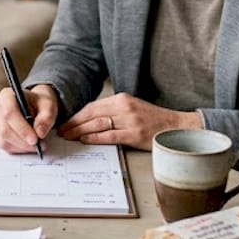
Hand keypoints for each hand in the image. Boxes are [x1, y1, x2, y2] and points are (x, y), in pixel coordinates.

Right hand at [0, 84, 58, 153]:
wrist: (34, 105)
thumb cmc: (39, 103)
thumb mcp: (48, 105)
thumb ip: (46, 117)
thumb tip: (40, 133)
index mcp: (7, 95)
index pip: (9, 112)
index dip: (21, 128)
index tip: (35, 139)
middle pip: (5, 129)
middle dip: (23, 141)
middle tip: (39, 145)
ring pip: (3, 140)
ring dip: (21, 147)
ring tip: (35, 145)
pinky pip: (3, 146)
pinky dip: (17, 149)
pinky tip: (27, 145)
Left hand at [56, 92, 202, 149]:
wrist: (176, 128)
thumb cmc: (152, 120)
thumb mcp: (131, 109)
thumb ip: (113, 112)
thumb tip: (89, 121)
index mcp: (122, 99)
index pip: (93, 106)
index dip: (77, 115)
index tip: (65, 122)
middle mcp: (124, 107)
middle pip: (92, 114)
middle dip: (74, 123)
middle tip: (61, 131)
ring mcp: (130, 120)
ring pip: (97, 124)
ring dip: (79, 131)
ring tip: (68, 137)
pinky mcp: (134, 134)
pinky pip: (109, 136)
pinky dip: (94, 138)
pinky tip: (84, 140)